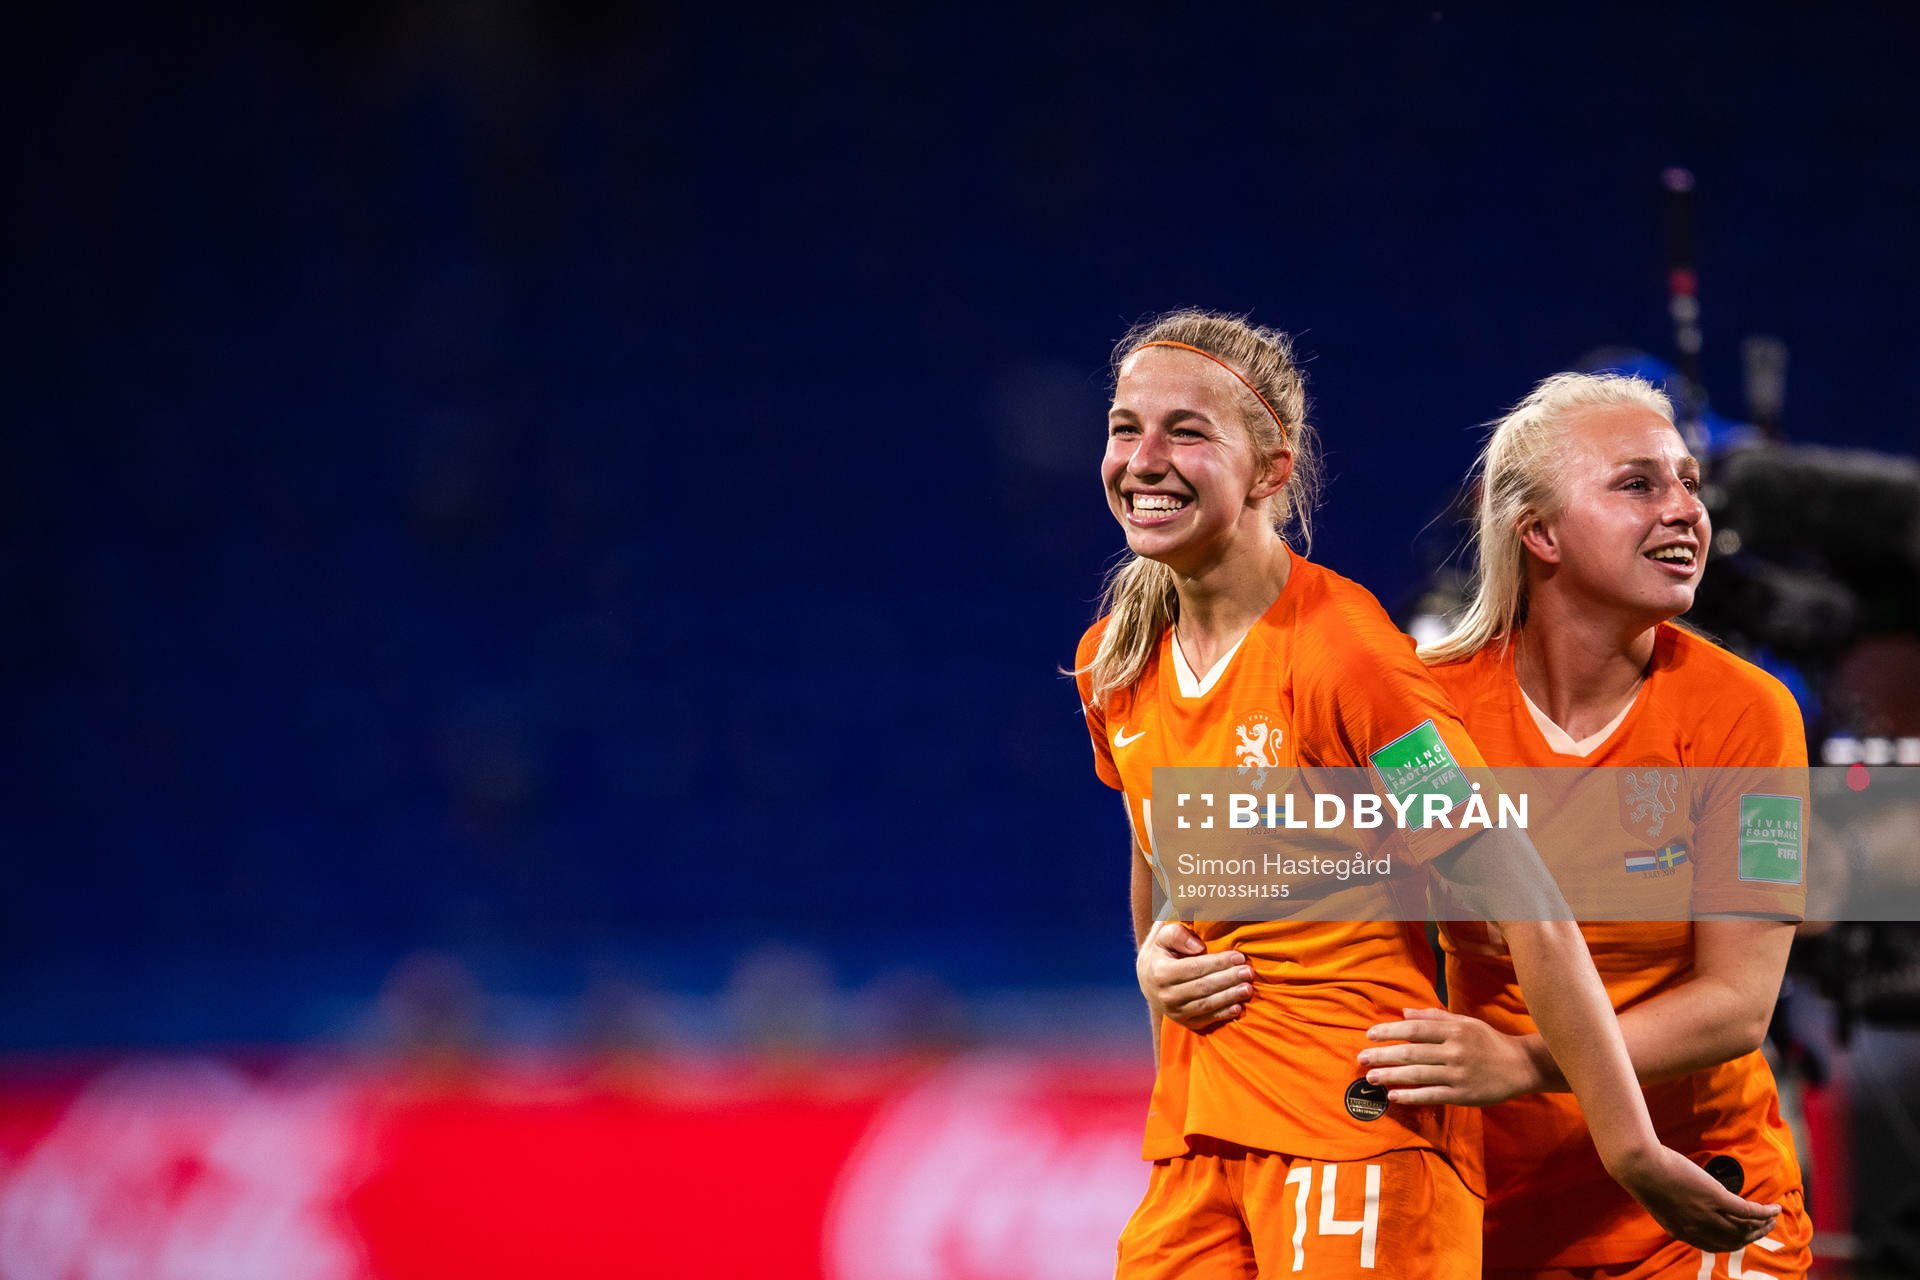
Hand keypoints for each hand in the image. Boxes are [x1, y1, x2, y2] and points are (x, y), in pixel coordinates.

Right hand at [1136, 922, 1251, 1031]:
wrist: (1147, 979)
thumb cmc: (1161, 952)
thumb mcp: (1162, 936)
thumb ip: (1177, 934)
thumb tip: (1199, 947)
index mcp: (1160, 972)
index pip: (1195, 968)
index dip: (1219, 963)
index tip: (1239, 956)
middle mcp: (1165, 996)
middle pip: (1203, 987)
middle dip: (1229, 979)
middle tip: (1248, 972)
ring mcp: (1174, 1012)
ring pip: (1206, 1005)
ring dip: (1229, 997)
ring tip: (1248, 988)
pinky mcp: (1183, 1022)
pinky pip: (1206, 1020)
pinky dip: (1222, 1014)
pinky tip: (1238, 1008)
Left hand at [1357, 1007, 1539, 1106]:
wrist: (1520, 1066)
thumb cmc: (1488, 1041)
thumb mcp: (1465, 1022)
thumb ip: (1434, 1017)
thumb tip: (1403, 1013)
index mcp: (1454, 1030)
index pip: (1415, 1030)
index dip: (1390, 1032)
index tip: (1369, 1035)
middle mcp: (1455, 1051)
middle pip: (1412, 1053)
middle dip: (1383, 1056)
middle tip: (1361, 1058)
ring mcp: (1458, 1074)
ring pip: (1418, 1075)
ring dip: (1391, 1076)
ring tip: (1371, 1077)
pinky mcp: (1463, 1095)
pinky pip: (1432, 1095)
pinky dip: (1411, 1095)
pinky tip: (1394, 1095)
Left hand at [1609, 1144, 1780, 1253]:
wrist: (1638, 1165)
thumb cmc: (1645, 1174)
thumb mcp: (1661, 1199)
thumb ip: (1678, 1207)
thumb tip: (1693, 1199)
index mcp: (1681, 1232)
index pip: (1715, 1246)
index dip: (1733, 1242)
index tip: (1744, 1235)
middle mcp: (1697, 1229)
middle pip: (1734, 1240)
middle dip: (1753, 1236)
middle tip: (1764, 1227)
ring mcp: (1707, 1214)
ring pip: (1744, 1228)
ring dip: (1762, 1225)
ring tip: (1772, 1218)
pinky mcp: (1715, 1198)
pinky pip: (1747, 1211)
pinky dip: (1764, 1212)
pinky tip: (1774, 1208)